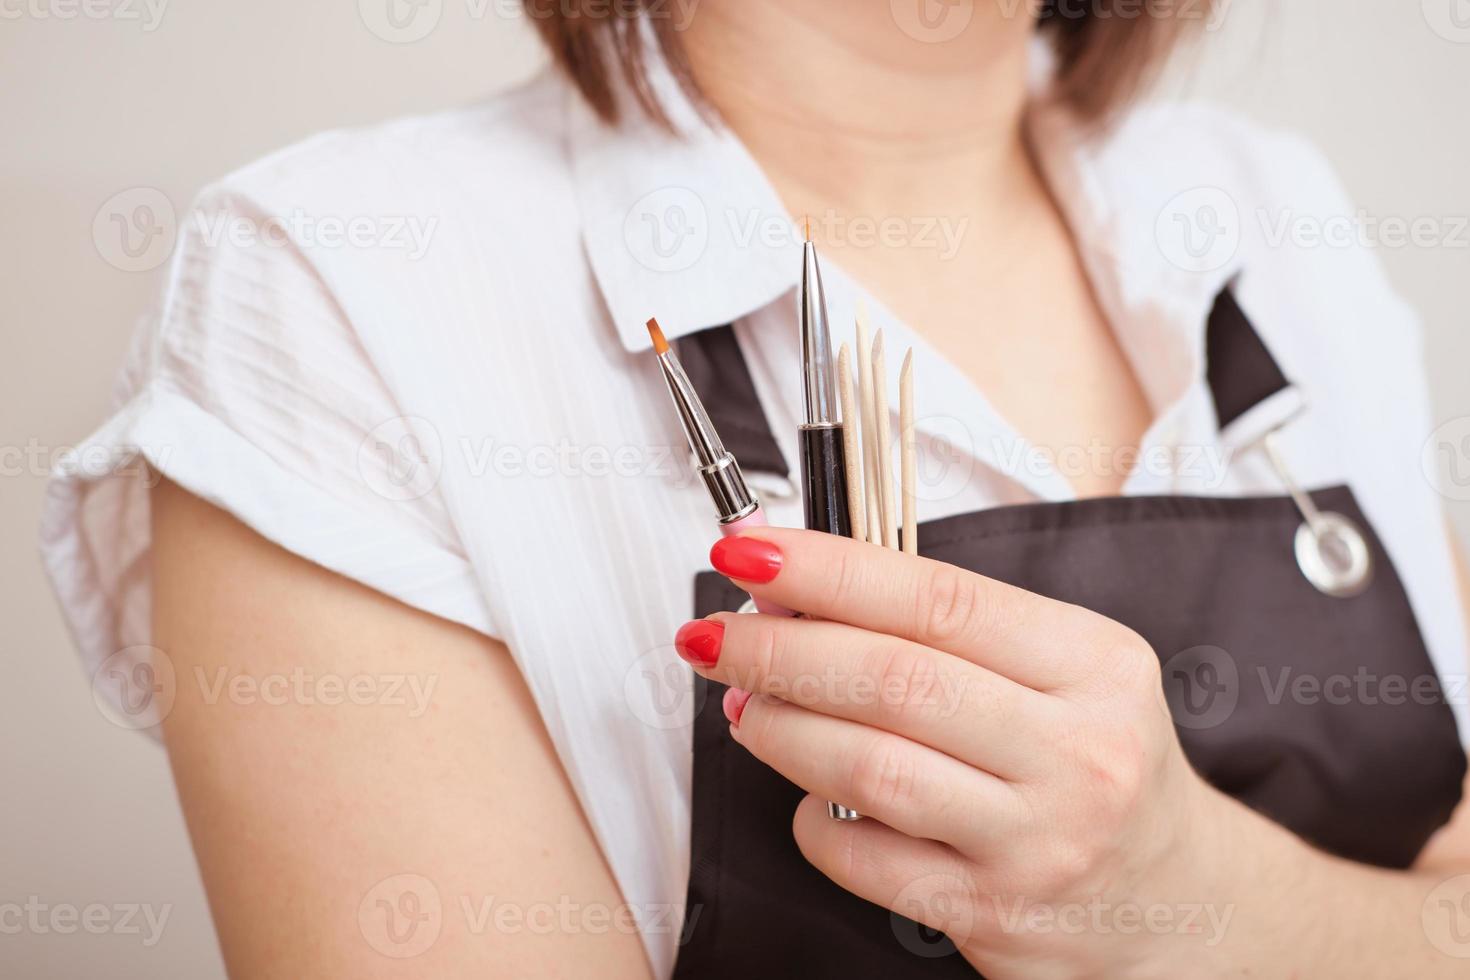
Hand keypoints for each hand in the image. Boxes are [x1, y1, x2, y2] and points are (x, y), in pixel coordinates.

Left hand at [673, 528, 1243, 978]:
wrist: (1180, 906)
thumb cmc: (1100, 767)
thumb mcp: (1067, 674)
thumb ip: (951, 631)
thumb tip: (801, 592)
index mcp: (1094, 664)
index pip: (938, 598)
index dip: (828, 569)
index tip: (750, 549)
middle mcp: (1076, 752)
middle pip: (892, 679)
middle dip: (779, 646)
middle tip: (715, 632)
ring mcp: (1038, 841)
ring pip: (869, 768)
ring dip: (779, 727)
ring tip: (745, 703)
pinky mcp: (995, 915)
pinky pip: (865, 859)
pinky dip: (811, 821)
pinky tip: (805, 798)